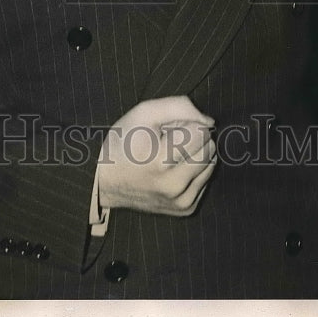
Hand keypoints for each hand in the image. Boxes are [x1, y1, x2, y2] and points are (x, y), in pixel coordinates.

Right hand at [97, 96, 216, 216]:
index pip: (200, 132)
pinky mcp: (186, 209)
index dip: (186, 123)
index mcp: (161, 161)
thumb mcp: (143, 113)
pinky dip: (194, 171)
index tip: (168, 128)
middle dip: (194, 138)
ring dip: (197, 154)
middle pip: (209, 148)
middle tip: (170, 140)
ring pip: (211, 165)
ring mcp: (180, 201)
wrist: (106, 183)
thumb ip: (179, 107)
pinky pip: (205, 181)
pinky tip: (174, 169)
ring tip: (172, 154)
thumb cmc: (123, 142)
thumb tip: (210, 122)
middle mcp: (173, 186)